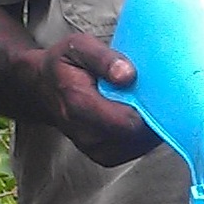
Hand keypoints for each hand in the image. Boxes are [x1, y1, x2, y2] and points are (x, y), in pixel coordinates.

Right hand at [22, 31, 158, 166]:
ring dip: (149, 126)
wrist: (44, 89)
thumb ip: (103, 59)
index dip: (149, 108)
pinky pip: (134, 150)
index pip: (126, 121)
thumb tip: (128, 75)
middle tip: (158, 92)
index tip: (159, 89)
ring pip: (138, 145)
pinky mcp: (104, 156)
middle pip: (136, 136)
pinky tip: (140, 114)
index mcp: (79, 105)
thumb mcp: (78, 47)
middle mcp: (86, 134)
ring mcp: (94, 149)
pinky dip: (143, 134)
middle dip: (153, 115)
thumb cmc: (64, 64)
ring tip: (147, 101)